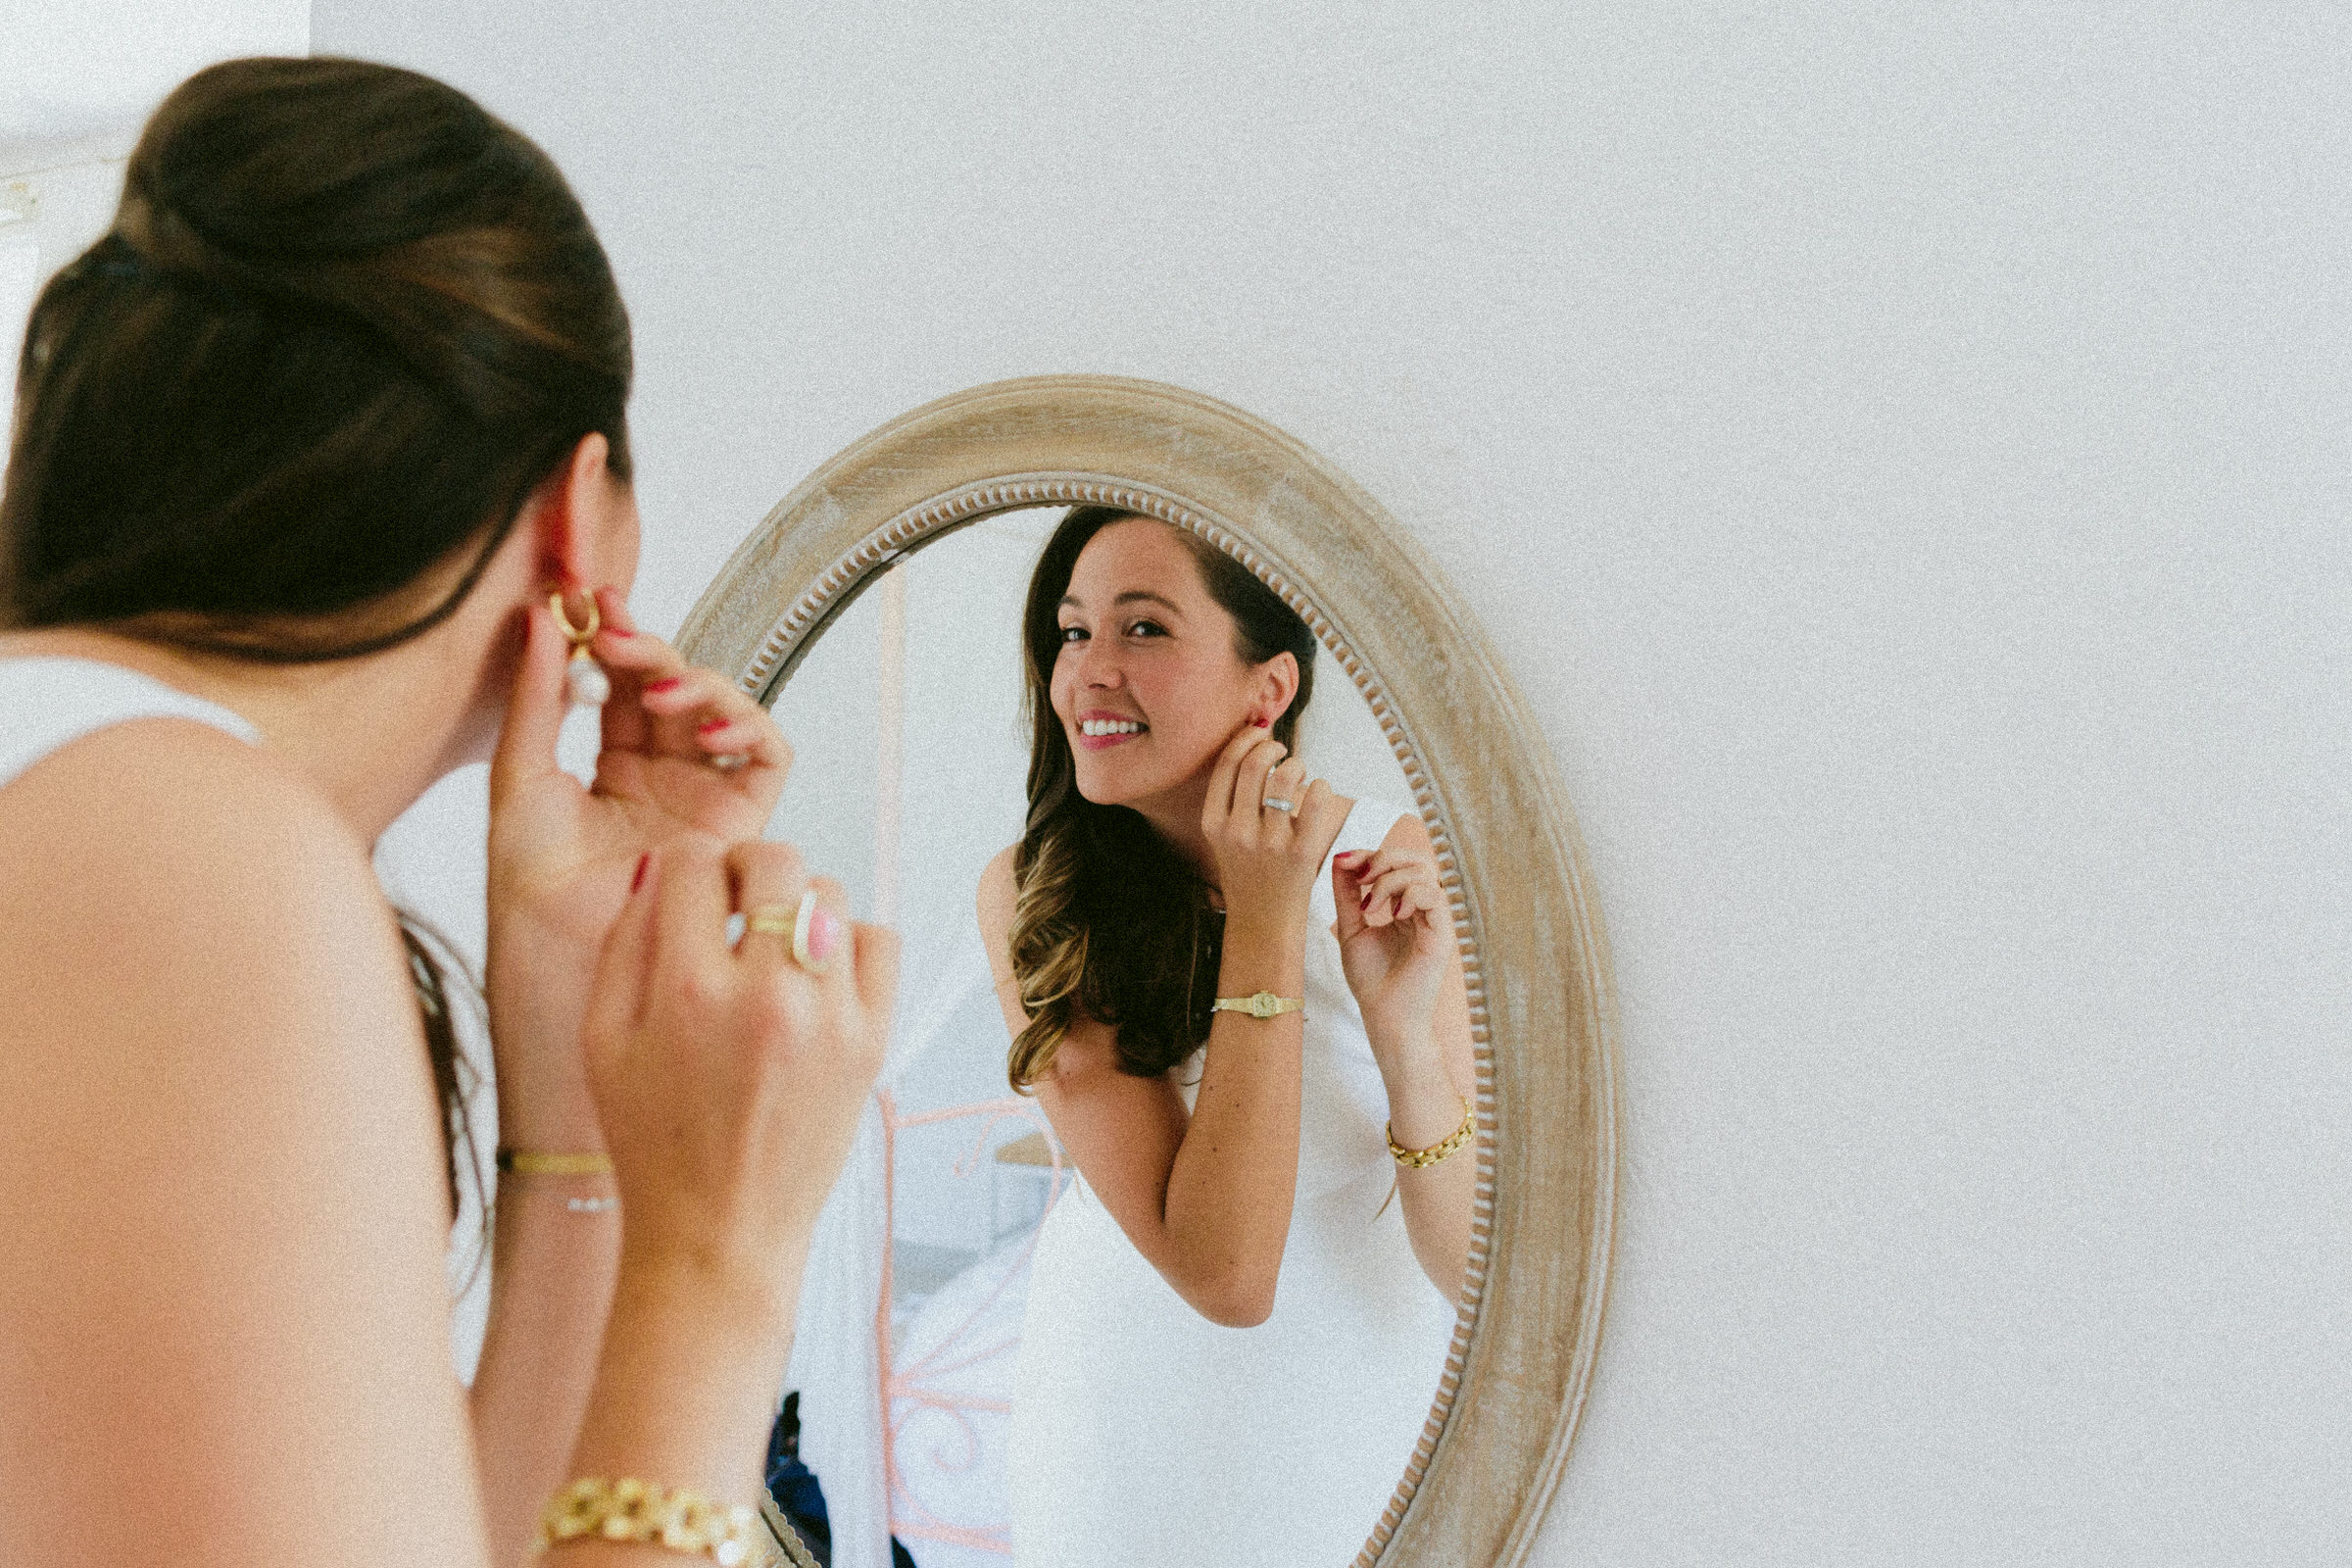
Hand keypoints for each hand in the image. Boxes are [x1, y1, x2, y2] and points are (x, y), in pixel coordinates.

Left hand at [485, 587, 792, 1149]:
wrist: (566, 981)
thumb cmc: (532, 907)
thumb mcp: (519, 788)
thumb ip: (534, 704)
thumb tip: (538, 620)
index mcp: (604, 769)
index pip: (618, 682)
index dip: (610, 634)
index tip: (587, 598)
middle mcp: (659, 779)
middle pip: (672, 685)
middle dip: (649, 648)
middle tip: (615, 631)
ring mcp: (702, 800)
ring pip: (720, 710)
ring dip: (696, 683)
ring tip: (654, 686)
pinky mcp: (739, 826)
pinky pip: (764, 758)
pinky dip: (745, 726)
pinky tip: (701, 725)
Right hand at [583, 839, 896, 1322]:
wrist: (719, 1233)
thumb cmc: (651, 1140)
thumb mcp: (602, 1041)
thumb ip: (624, 942)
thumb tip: (658, 868)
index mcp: (687, 993)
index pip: (695, 863)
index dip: (684, 866)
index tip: (687, 891)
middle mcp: (767, 997)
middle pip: (776, 860)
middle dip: (746, 868)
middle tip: (734, 903)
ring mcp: (830, 1019)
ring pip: (831, 894)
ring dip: (798, 907)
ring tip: (772, 953)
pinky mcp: (872, 1042)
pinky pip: (879, 941)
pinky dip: (850, 944)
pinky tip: (816, 979)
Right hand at [1199, 725, 1347, 934]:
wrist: (1263, 923)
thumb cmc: (1248, 872)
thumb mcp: (1224, 837)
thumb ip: (1233, 796)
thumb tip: (1255, 740)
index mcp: (1213, 823)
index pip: (1227, 763)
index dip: (1246, 739)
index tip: (1259, 734)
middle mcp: (1238, 831)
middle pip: (1255, 763)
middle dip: (1273, 746)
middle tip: (1283, 752)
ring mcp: (1269, 843)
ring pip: (1285, 776)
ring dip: (1296, 764)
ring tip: (1299, 772)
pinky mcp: (1300, 854)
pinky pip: (1315, 801)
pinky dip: (1321, 786)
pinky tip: (1319, 791)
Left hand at [1332, 840, 1450, 1059]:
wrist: (1384, 1015)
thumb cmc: (1371, 979)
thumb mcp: (1351, 928)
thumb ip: (1347, 894)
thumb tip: (1341, 859)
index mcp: (1403, 906)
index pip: (1395, 864)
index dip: (1370, 855)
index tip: (1344, 861)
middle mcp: (1422, 909)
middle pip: (1415, 859)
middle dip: (1384, 858)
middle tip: (1362, 877)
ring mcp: (1435, 919)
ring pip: (1425, 873)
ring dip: (1392, 880)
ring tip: (1373, 906)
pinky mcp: (1444, 933)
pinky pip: (1435, 897)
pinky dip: (1412, 895)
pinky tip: (1394, 915)